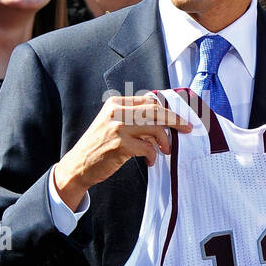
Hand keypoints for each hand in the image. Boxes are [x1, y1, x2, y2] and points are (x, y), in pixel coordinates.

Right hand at [52, 93, 192, 209]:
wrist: (78, 165)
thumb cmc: (100, 147)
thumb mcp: (113, 125)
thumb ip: (135, 119)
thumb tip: (164, 122)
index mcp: (116, 103)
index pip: (149, 100)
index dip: (168, 110)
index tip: (180, 119)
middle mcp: (116, 111)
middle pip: (156, 110)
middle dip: (175, 120)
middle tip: (186, 129)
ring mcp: (117, 127)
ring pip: (155, 128)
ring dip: (164, 141)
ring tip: (165, 150)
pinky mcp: (119, 144)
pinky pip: (148, 147)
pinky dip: (153, 155)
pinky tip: (150, 160)